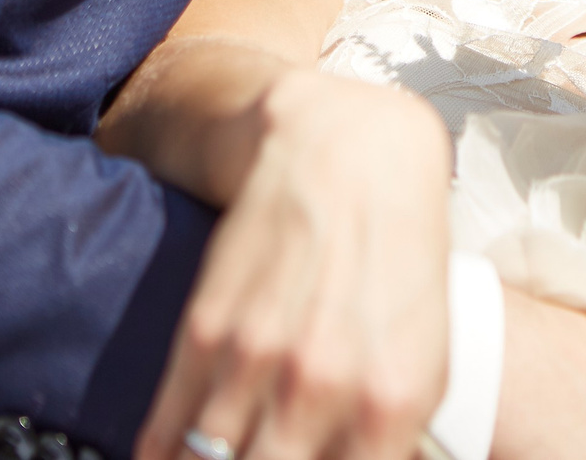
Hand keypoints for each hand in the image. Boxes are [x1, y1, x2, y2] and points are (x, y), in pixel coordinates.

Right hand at [136, 67, 452, 459]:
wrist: (356, 155)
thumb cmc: (400, 258)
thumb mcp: (424, 356)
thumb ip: (392, 437)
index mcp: (390, 405)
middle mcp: (322, 391)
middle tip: (257, 457)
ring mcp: (257, 362)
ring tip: (214, 458)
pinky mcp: (206, 331)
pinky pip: (166, 431)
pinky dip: (161, 455)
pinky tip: (166, 457)